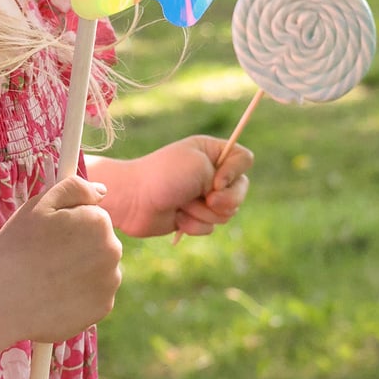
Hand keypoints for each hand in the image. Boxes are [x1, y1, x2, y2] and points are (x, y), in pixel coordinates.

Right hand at [0, 174, 122, 342]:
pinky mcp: (103, 307)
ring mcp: (110, 281)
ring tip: (48, 278)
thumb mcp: (37, 207)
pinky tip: (56, 296)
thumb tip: (101, 190)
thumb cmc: (17, 252)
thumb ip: (72, 187)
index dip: (69, 222)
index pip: (92, 213)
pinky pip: (94, 293)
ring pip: (98, 267)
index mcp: (98, 221)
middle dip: (78, 244)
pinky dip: (79, 294)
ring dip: (80, 269)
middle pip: (98, 240)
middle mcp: (112, 250)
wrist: (6, 305)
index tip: (49, 235)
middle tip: (46, 257)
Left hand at [107, 136, 252, 239]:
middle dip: (223, 200)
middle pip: (240, 190)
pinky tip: (176, 218)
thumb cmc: (165, 176)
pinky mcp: (193, 216)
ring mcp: (202, 196)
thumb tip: (229, 203)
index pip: (245, 160)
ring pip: (226, 213)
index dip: (234, 173)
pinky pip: (210, 227)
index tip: (215, 181)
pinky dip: (193, 225)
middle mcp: (210, 173)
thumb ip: (229, 175)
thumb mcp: (200, 164)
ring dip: (203, 213)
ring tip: (182, 205)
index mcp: (212, 152)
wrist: (134, 200)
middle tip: (207, 199)